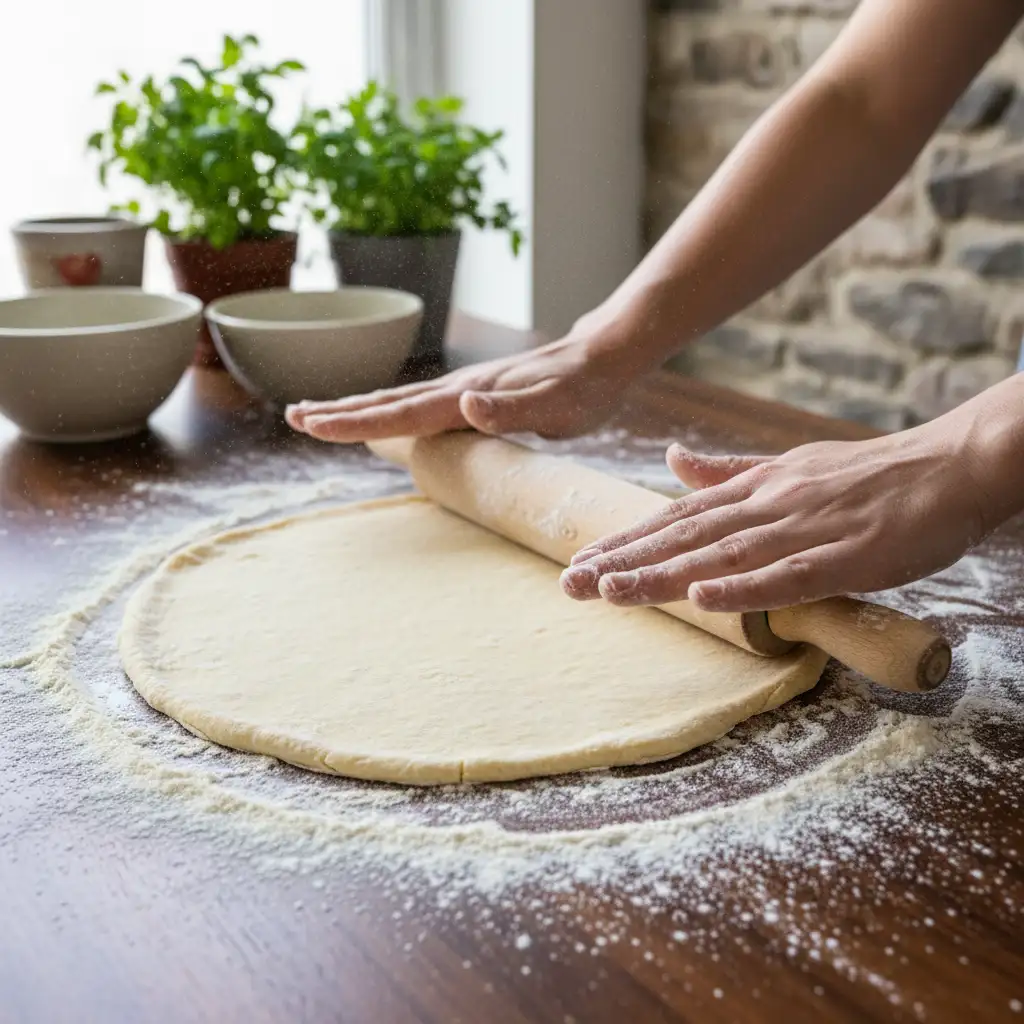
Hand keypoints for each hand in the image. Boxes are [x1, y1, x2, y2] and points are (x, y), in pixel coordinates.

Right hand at [286, 322, 641, 442]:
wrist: (604, 354)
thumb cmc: (584, 387)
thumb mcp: (556, 405)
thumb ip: (511, 408)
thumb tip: (464, 404)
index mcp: (467, 397)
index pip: (401, 414)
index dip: (355, 423)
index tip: (311, 425)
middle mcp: (459, 391)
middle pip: (388, 403)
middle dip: (340, 412)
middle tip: (295, 418)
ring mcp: (465, 390)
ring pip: (400, 401)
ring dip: (358, 409)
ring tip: (321, 413)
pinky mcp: (477, 393)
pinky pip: (422, 405)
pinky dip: (391, 410)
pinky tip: (387, 416)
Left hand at [559, 423, 996, 612]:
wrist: (947, 464)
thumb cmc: (866, 474)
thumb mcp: (786, 465)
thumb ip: (727, 470)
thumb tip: (672, 459)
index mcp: (753, 488)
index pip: (675, 518)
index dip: (625, 540)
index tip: (579, 561)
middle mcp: (767, 505)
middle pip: (684, 537)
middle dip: (625, 561)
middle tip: (571, 584)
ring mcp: (805, 529)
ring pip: (722, 555)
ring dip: (665, 575)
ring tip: (613, 592)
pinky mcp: (846, 555)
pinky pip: (789, 574)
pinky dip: (745, 587)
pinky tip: (703, 597)